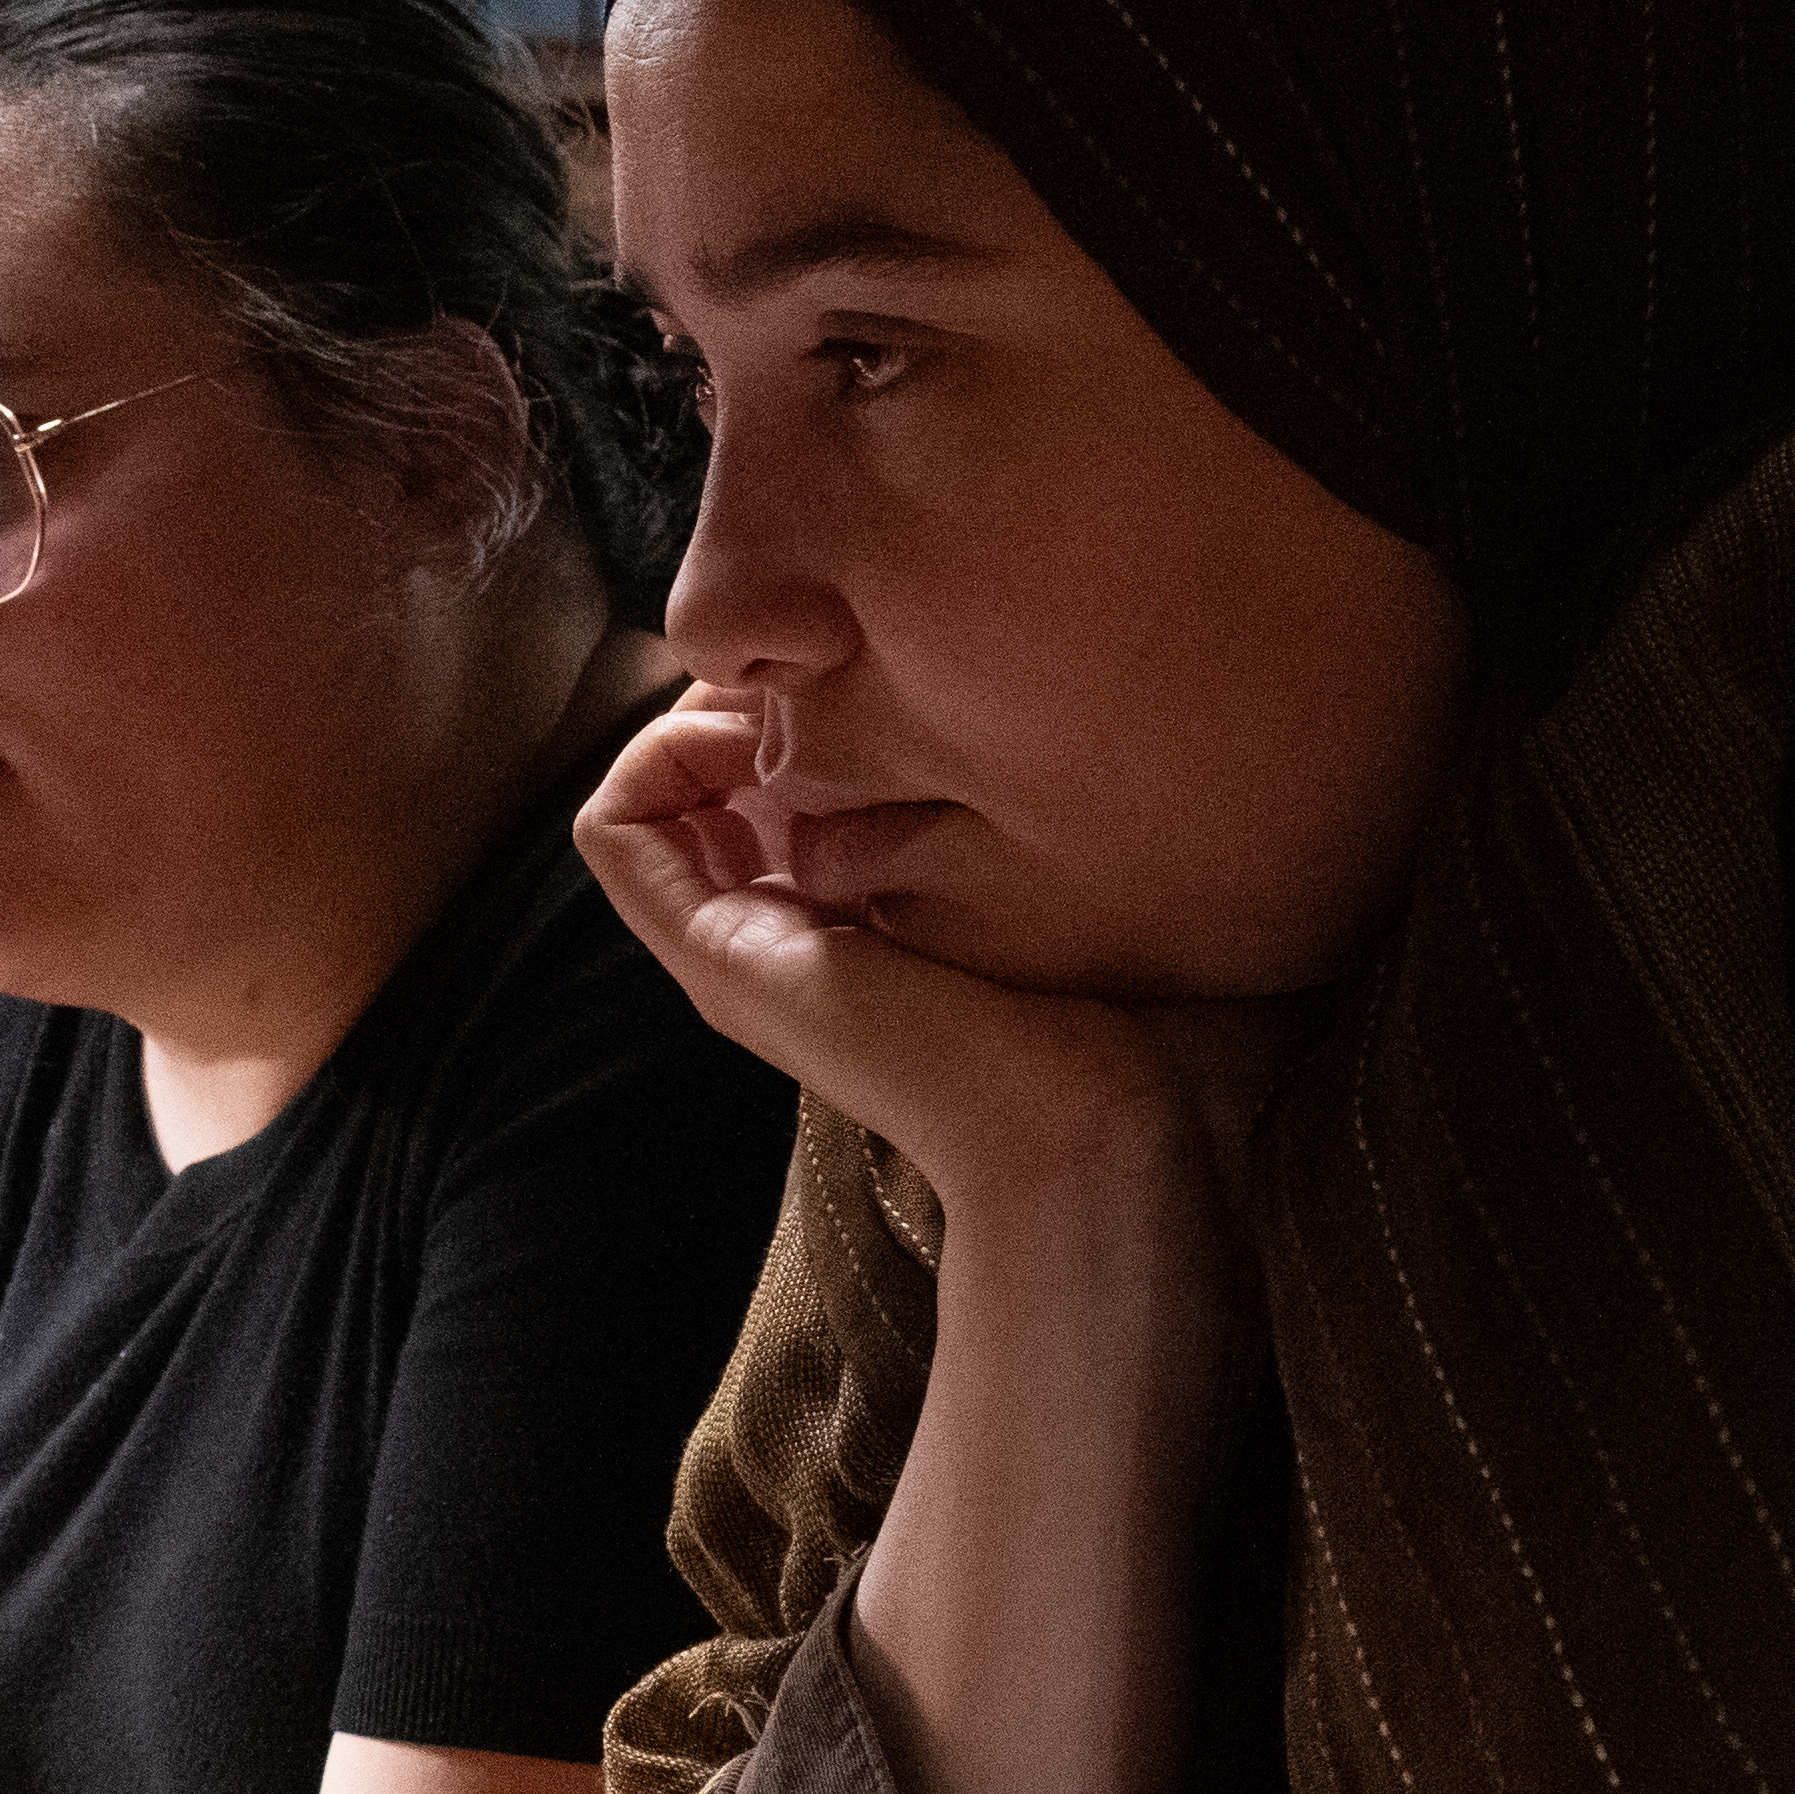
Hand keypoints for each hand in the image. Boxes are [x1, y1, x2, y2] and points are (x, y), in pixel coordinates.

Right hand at [574, 690, 1310, 1215]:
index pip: (798, 786)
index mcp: (884, 932)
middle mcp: (794, 941)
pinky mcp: (718, 957)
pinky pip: (618, 829)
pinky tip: (758, 715)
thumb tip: (1176, 731)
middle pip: (721, 776)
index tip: (900, 653)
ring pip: (660, 791)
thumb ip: (1124, 828)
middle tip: (841, 642)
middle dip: (764, 687)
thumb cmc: (1162, 1053)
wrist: (1110, 1152)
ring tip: (790, 672)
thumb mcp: (1144, 902)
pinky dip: (660, 751)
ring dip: (708, 710)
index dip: (824, 699)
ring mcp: (745, 952)